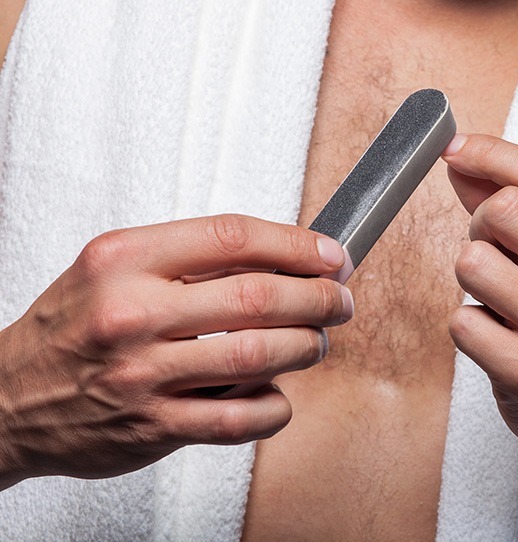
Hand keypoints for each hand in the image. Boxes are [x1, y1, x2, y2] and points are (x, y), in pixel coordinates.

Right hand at [0, 214, 352, 488]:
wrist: (8, 398)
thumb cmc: (77, 324)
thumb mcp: (117, 266)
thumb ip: (192, 257)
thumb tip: (287, 257)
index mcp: (126, 260)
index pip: (234, 237)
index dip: (299, 245)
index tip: (331, 255)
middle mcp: (133, 314)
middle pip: (259, 297)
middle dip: (318, 298)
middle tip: (338, 301)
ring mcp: (143, 374)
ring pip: (260, 355)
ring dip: (306, 347)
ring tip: (314, 342)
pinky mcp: (153, 427)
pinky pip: (241, 418)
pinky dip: (275, 405)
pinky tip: (277, 393)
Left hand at [443, 135, 517, 459]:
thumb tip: (462, 160)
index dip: (490, 152)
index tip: (455, 148)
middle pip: (503, 209)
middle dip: (483, 223)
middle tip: (498, 249)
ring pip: (472, 263)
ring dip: (474, 276)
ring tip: (504, 297)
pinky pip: (461, 320)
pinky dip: (471, 324)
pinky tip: (501, 337)